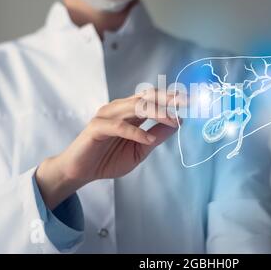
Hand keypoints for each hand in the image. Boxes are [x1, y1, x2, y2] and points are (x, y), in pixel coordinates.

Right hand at [35, 89, 184, 208]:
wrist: (81, 171)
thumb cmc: (108, 159)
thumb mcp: (140, 150)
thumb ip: (156, 137)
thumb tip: (177, 124)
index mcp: (130, 112)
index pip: (152, 99)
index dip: (171, 98)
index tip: (189, 101)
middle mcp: (120, 109)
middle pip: (146, 97)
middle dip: (168, 99)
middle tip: (186, 102)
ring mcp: (107, 115)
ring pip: (135, 107)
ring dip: (156, 113)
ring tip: (174, 121)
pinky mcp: (97, 127)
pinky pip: (119, 126)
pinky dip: (135, 132)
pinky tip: (147, 139)